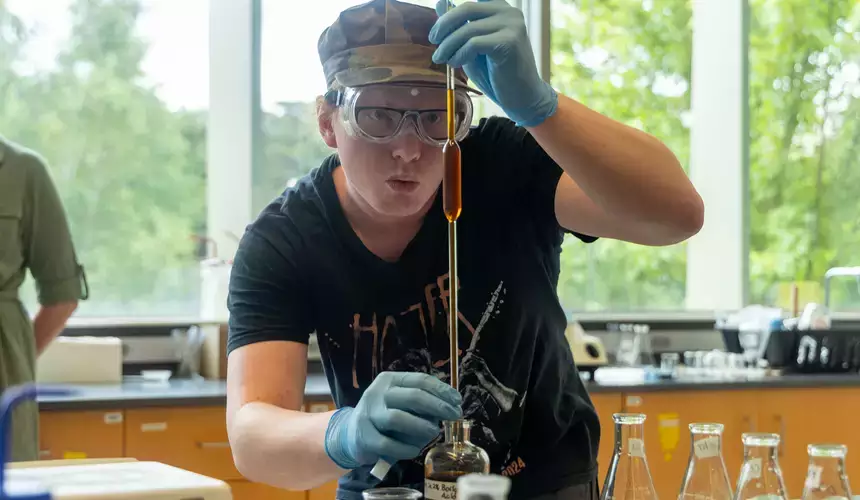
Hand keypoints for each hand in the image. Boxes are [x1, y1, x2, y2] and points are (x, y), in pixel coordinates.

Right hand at [324, 372, 461, 468]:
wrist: (350, 434)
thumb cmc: (385, 416)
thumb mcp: (400, 402)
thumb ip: (421, 402)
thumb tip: (451, 406)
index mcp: (389, 380)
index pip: (420, 380)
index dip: (442, 390)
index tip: (457, 401)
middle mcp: (377, 393)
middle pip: (412, 396)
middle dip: (437, 406)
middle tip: (454, 416)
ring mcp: (368, 414)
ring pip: (398, 419)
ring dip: (421, 427)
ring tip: (433, 433)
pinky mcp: (364, 437)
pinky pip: (388, 444)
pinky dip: (405, 449)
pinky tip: (415, 451)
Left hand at [429, 0, 557, 126]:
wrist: (522, 97)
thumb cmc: (497, 73)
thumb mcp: (472, 45)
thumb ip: (460, 25)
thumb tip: (440, 2)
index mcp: (501, 8)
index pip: (469, 3)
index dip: (449, 14)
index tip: (436, 33)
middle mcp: (509, 12)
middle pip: (466, 8)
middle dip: (444, 26)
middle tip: (433, 42)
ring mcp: (512, 26)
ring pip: (468, 29)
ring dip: (448, 45)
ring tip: (441, 59)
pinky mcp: (509, 42)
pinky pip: (474, 43)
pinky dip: (459, 54)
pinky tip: (455, 63)